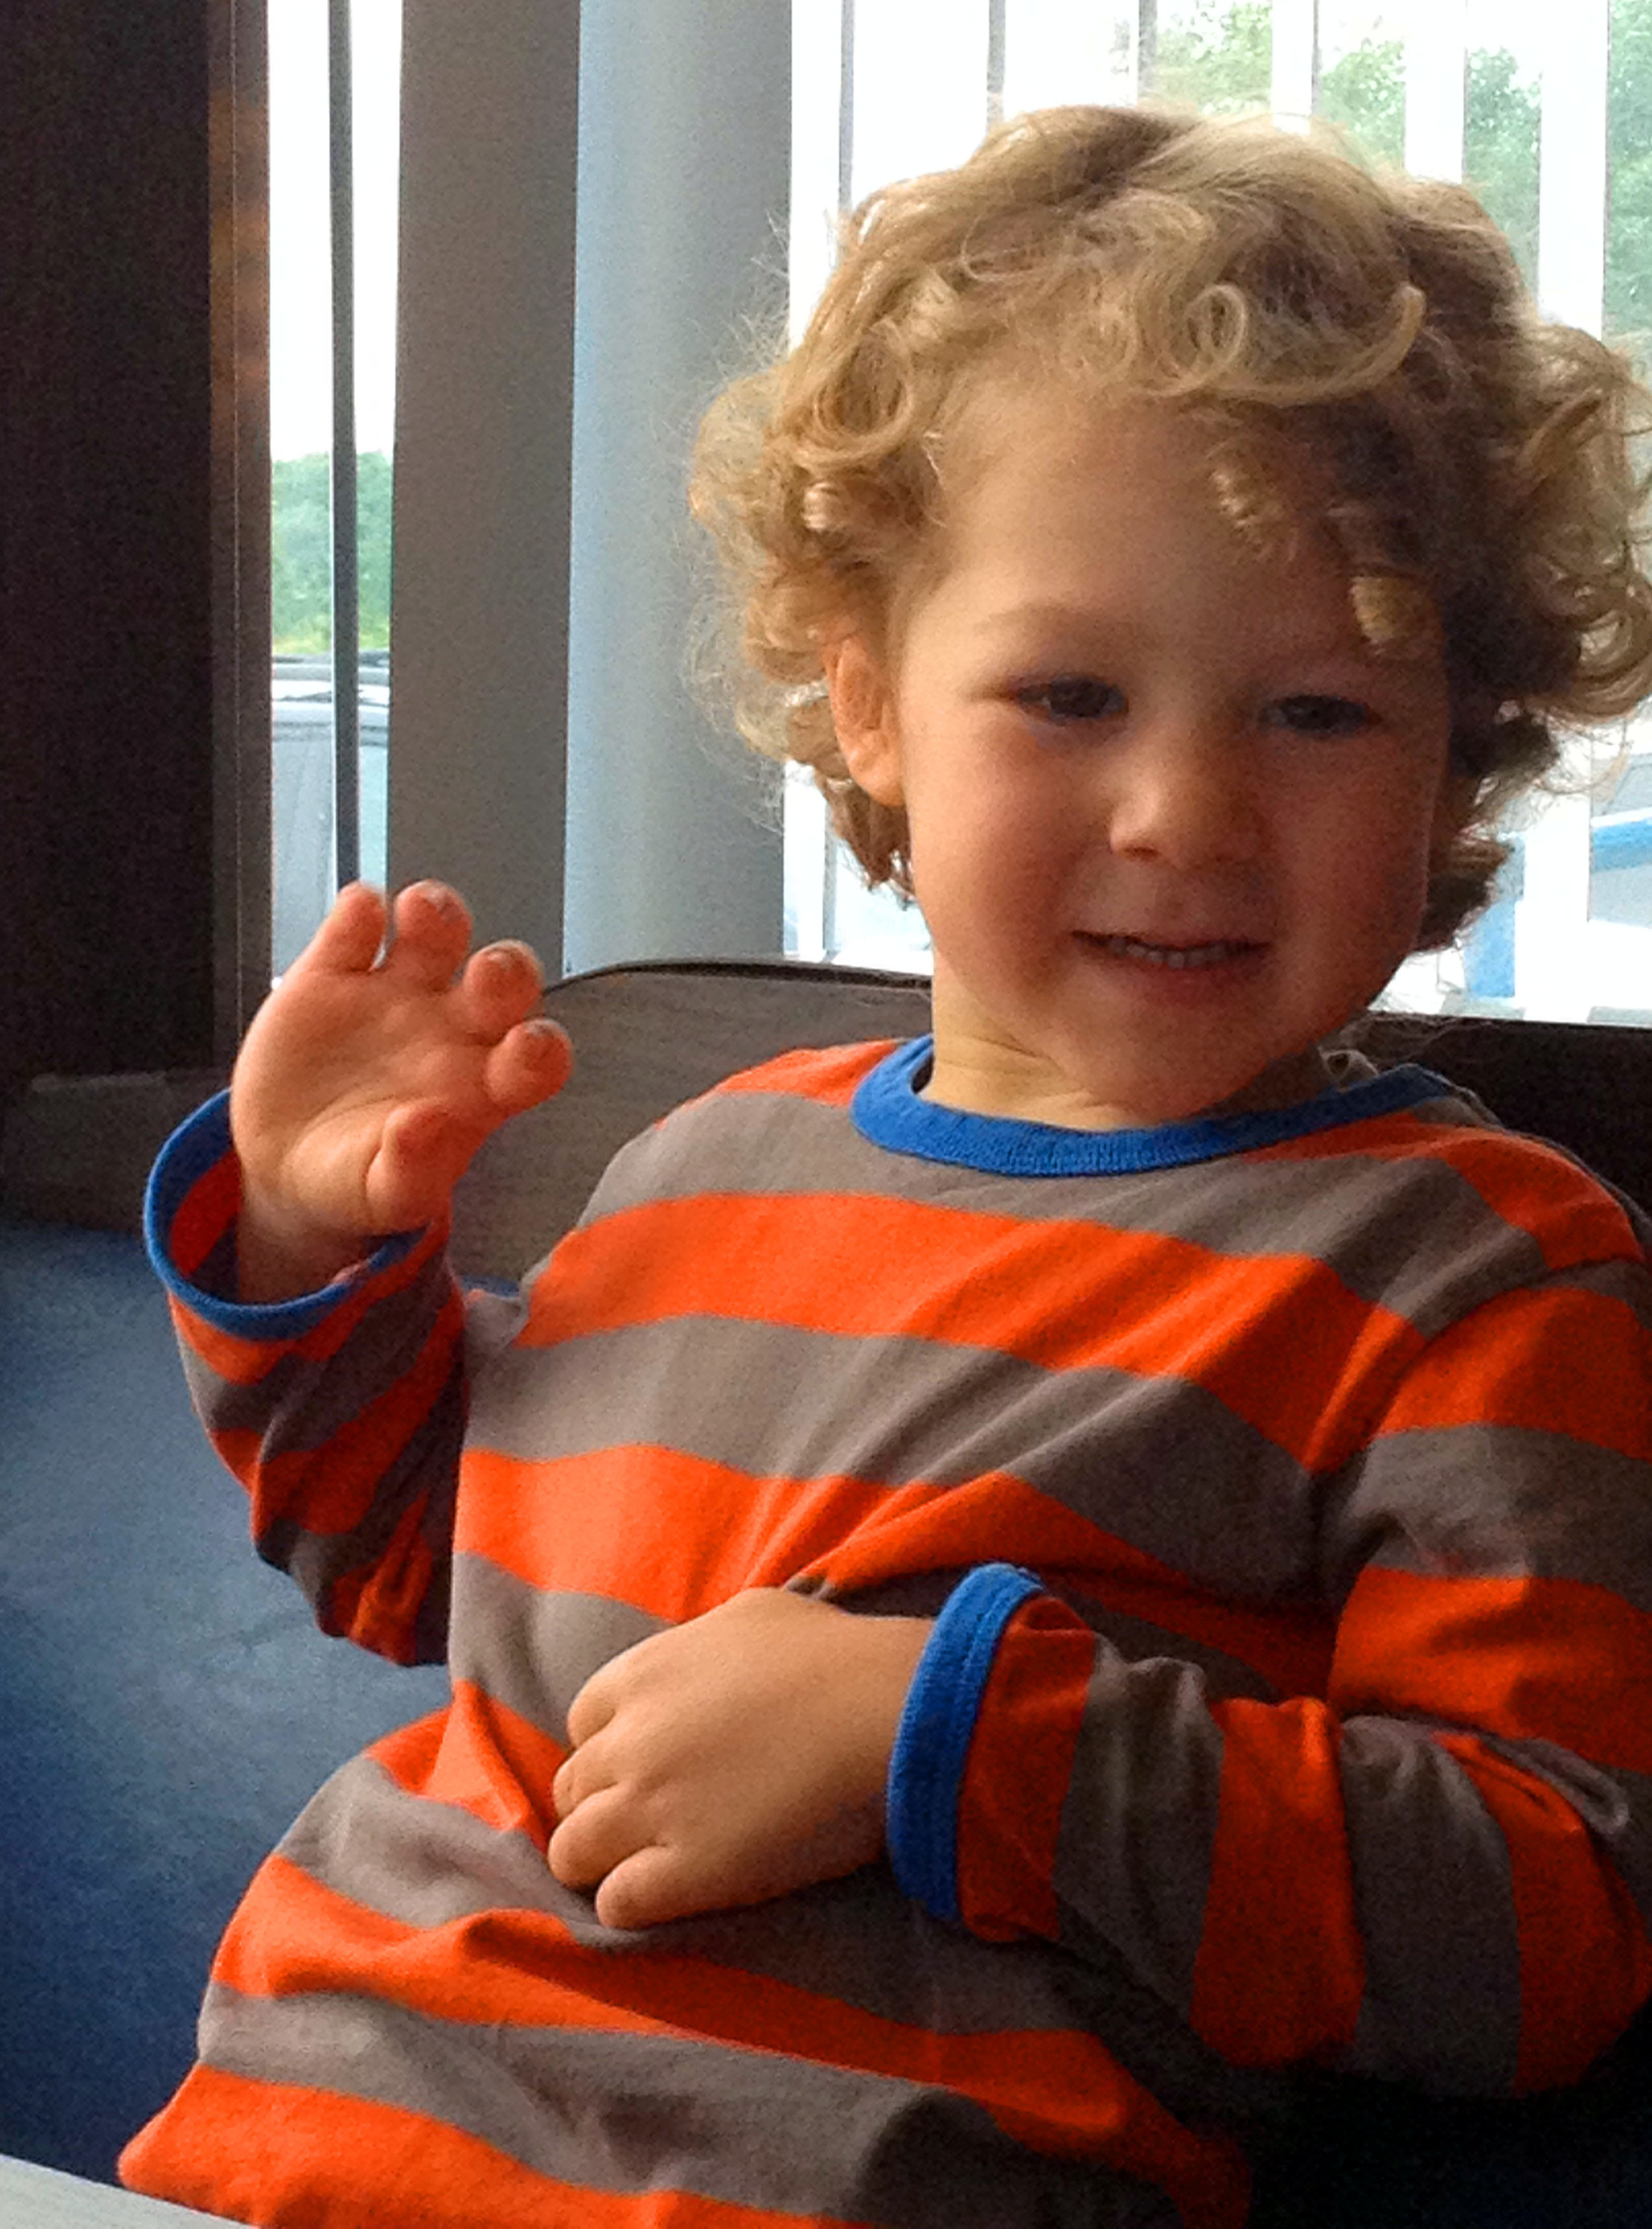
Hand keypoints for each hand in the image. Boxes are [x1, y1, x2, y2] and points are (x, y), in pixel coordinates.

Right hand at [230, 881, 571, 1299]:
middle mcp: (454, 1027)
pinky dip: (361, 910)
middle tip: (485, 973)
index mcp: (485, 1086)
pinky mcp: (334, 973)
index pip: (538, 1058)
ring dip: (438, 913)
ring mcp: (396, 993)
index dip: (542, 1048)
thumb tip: (421, 1126)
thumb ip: (410, 1171)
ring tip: (418, 913)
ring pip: (436, 931)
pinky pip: (357, 924)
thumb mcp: (384, 1198)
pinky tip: (359, 914)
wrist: (285, 1163)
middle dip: (506, 969)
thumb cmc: (356, 1182)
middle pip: (503, 980)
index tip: (527, 1048)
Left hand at [548, 1590, 931, 1929]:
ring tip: (642, 1869)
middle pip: (572, 1789)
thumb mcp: (753, 1612)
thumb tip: (702, 1655)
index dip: (612, 1748)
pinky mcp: (684, 1872)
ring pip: (572, 1852)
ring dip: (600, 1862)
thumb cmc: (835, 1655)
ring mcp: (650, 1809)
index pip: (582, 1725)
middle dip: (600, 1807)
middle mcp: (630, 1742)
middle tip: (646, 1823)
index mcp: (641, 1675)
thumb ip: (703, 1638)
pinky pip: (616, 1903)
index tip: (648, 1765)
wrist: (888, 1711)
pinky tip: (666, 1898)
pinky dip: (630, 1905)